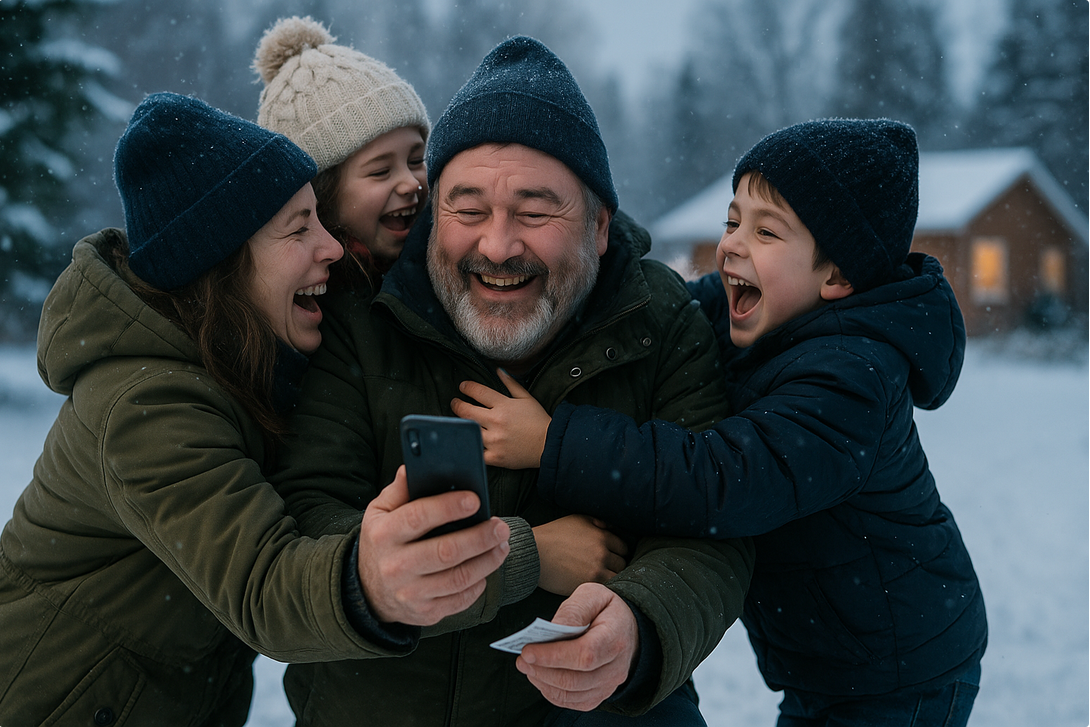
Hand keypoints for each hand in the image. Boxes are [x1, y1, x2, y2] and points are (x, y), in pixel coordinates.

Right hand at [356, 466, 509, 624]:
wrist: (367, 591)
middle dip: (480, 537)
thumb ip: (399, 491)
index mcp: (384, 535)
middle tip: (501, 526)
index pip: (418, 517)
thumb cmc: (381, 543)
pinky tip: (487, 567)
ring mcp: (410, 593)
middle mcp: (395, 566)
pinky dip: (479, 584)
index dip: (448, 507)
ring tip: (502, 545)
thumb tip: (413, 468)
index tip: (475, 499)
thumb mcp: (379, 513)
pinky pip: (460, 599)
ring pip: (459, 578)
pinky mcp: (426, 612)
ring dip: (488, 561)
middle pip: (446, 552)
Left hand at [451, 368, 550, 468]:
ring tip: (459, 421)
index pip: (478, 392)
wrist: (549, 445)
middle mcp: (496, 421)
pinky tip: (466, 441)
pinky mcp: (495, 457)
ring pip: (468, 430)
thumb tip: (498, 370)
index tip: (462, 387)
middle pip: (466, 411)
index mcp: (503, 405)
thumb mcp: (526, 398)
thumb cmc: (538, 421)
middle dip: (457, 405)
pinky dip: (470, 447)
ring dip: (461, 424)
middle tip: (455, 403)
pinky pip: (475, 452)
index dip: (466, 387)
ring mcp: (494, 440)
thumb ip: (511, 384)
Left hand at [517, 583, 638, 710]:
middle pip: (575, 679)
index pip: (585, 654)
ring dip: (543, 682)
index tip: (528, 650)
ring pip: (571, 694)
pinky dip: (551, 692)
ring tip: (527, 666)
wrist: (626, 629)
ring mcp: (609, 685)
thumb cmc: (606, 610)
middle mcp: (616, 667)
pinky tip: (540, 677)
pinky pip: (573, 702)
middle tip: (521, 658)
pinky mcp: (599, 695)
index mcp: (616, 637)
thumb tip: (552, 629)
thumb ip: (573, 610)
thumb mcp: (592, 595)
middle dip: (542, 670)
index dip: (554, 656)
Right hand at [533, 515, 628, 595]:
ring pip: (616, 578)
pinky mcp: (586, 586)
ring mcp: (595, 572)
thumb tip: (611, 528)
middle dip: (615, 564)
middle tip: (606, 566)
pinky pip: (604, 588)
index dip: (618, 551)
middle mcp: (602, 554)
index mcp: (602, 537)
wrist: (534, 553)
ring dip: (611, 577)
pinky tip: (595, 583)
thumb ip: (598, 523)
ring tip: (602, 576)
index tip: (612, 554)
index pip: (624, 547)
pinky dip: (602, 587)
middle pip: (622, 564)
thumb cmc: (554, 534)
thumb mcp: (578, 520)